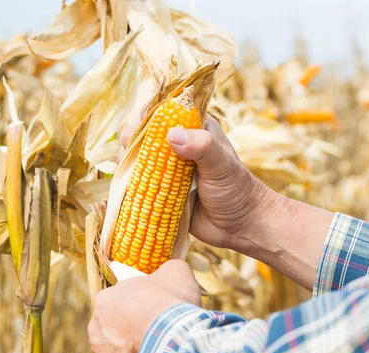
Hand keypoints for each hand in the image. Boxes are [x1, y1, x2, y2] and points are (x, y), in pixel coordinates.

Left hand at [87, 260, 201, 352]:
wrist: (174, 335)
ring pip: (116, 349)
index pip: (119, 299)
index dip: (139, 304)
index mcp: (106, 298)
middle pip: (114, 325)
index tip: (154, 308)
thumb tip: (168, 270)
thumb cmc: (172, 300)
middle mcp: (96, 324)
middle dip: (131, 327)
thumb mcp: (175, 271)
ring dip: (132, 347)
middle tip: (155, 328)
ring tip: (156, 346)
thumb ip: (167, 269)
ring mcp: (101, 350)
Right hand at [120, 113, 275, 249]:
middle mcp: (178, 146)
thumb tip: (171, 135)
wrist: (240, 225)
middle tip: (132, 157)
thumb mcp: (222, 165)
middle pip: (143, 134)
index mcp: (194, 129)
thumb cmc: (237, 189)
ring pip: (136, 159)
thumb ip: (202, 146)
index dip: (146, 117)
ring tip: (133, 175)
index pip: (163, 112)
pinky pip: (138, 184)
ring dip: (128, 165)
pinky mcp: (161, 191)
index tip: (139, 131)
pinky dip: (130, 186)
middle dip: (131, 143)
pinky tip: (127, 190)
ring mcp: (167, 169)